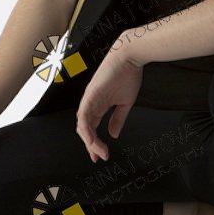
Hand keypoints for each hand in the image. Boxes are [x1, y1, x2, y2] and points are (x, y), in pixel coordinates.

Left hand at [75, 38, 143, 161]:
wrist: (130, 56)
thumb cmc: (128, 74)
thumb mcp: (125, 102)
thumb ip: (118, 119)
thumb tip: (113, 134)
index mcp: (99, 104)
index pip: (92, 127)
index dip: (95, 142)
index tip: (101, 155)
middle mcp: (91, 103)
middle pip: (85, 129)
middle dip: (91, 146)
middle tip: (98, 157)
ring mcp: (89, 99)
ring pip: (83, 125)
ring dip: (90, 141)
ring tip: (99, 152)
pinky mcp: (90, 95)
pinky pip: (83, 115)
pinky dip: (87, 129)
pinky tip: (93, 139)